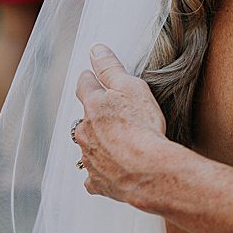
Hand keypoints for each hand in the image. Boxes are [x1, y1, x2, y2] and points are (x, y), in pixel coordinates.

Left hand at [73, 46, 181, 208]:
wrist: (149, 170)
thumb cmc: (143, 126)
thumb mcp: (131, 87)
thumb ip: (111, 68)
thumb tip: (96, 49)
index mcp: (92, 107)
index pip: (85, 85)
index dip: (90, 80)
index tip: (92, 77)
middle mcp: (84, 133)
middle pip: (84, 120)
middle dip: (94, 117)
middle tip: (111, 116)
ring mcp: (89, 159)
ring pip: (88, 148)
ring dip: (98, 145)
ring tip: (116, 146)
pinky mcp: (97, 182)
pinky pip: (94, 177)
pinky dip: (101, 173)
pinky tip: (112, 172)